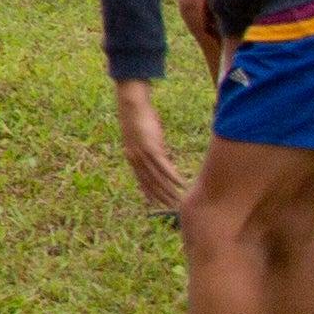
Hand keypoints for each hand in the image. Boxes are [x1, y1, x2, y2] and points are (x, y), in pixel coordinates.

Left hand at [113, 75, 185, 212]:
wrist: (132, 105)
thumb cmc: (138, 118)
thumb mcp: (143, 136)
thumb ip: (151, 147)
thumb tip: (160, 152)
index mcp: (132, 157)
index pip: (140, 179)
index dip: (147, 192)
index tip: (153, 204)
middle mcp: (136, 159)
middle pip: (149, 183)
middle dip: (160, 196)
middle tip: (171, 207)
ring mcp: (143, 154)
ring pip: (157, 178)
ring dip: (169, 190)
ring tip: (179, 200)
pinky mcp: (152, 148)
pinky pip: (164, 167)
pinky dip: (173, 177)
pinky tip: (182, 184)